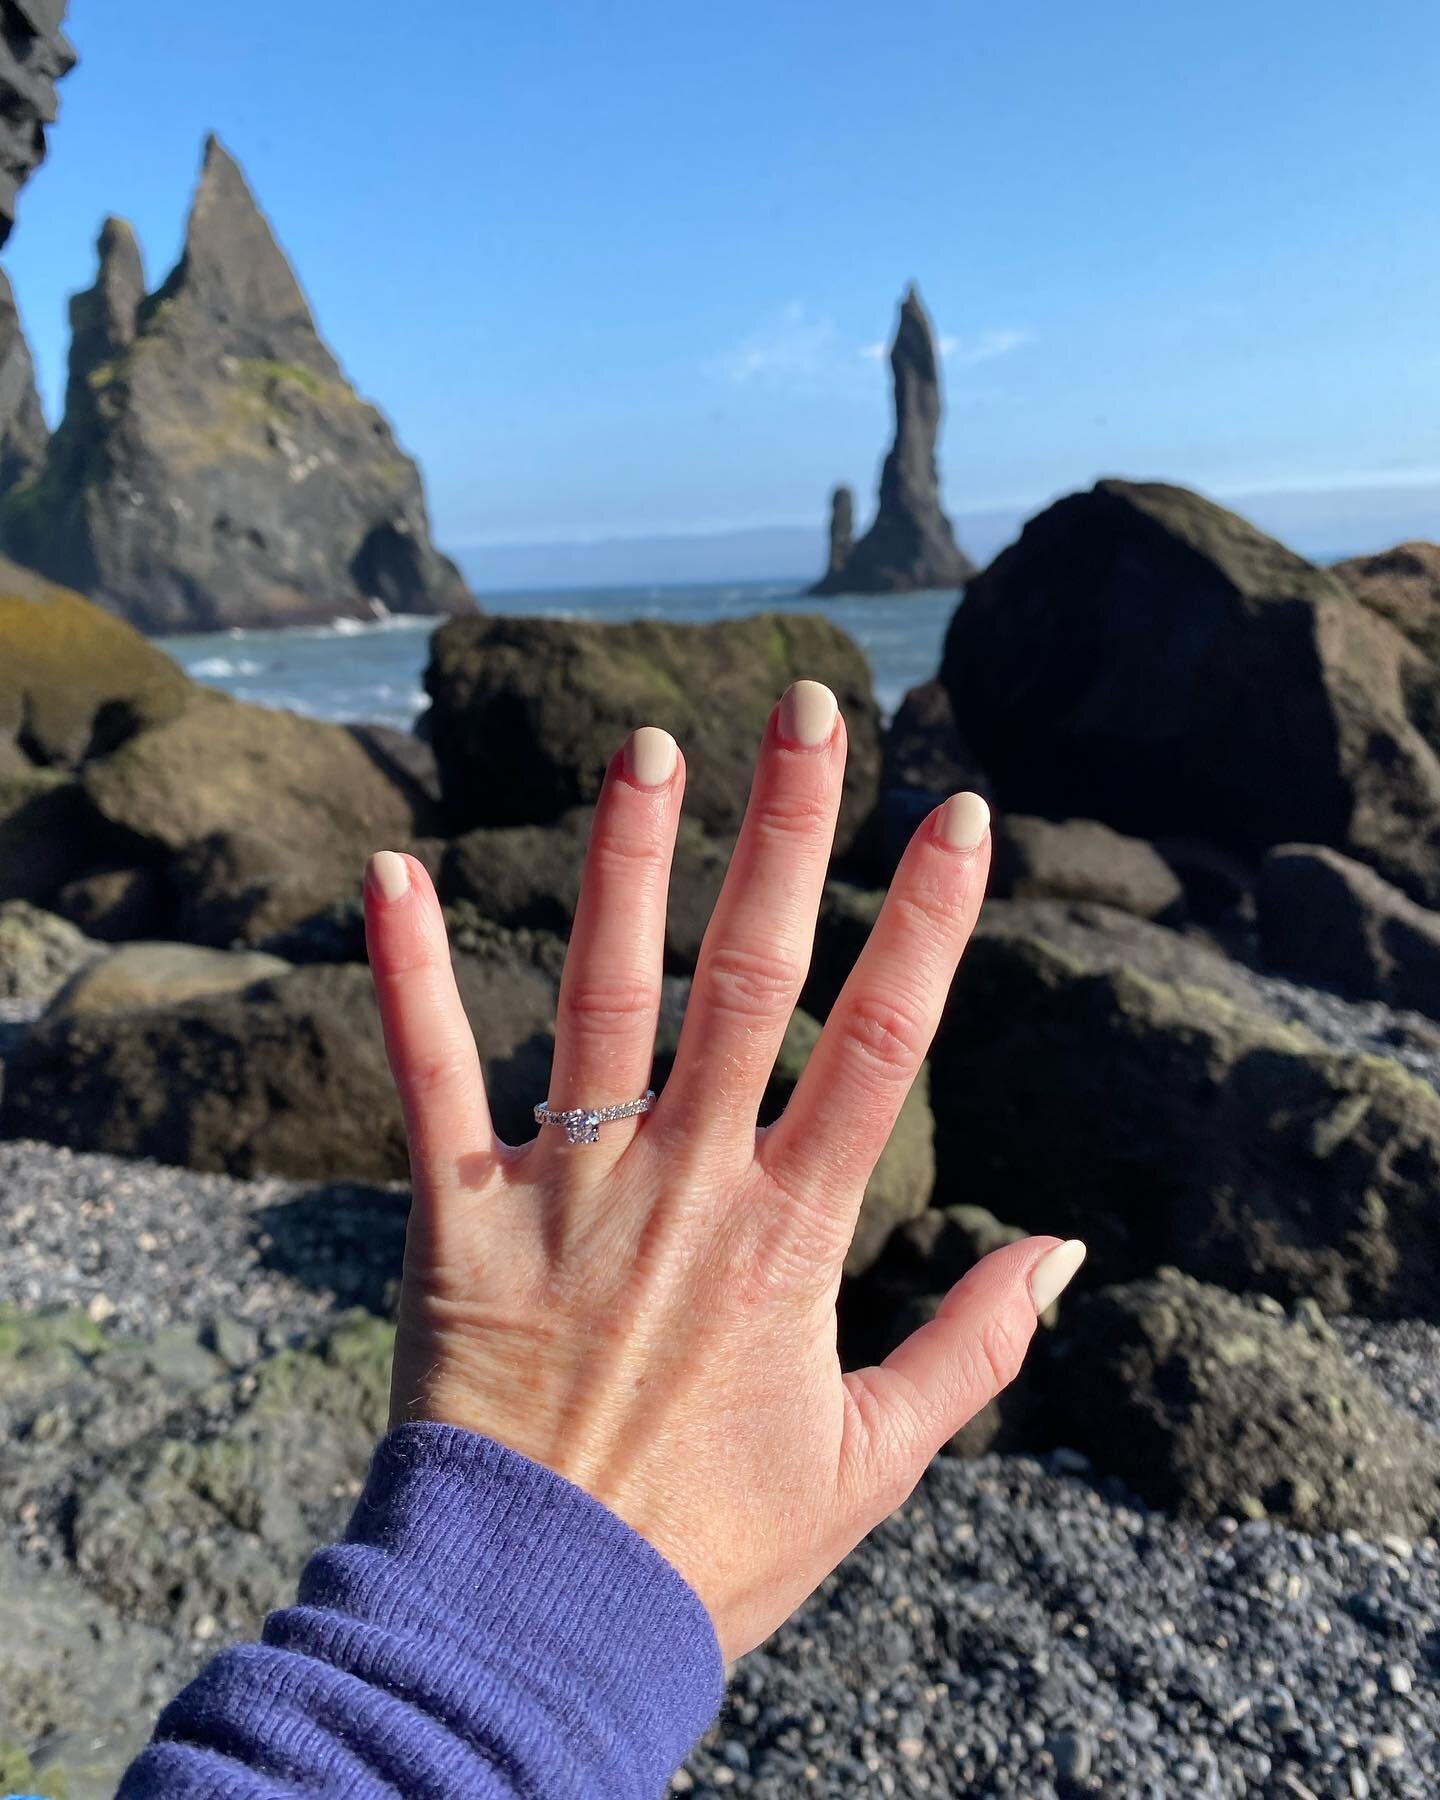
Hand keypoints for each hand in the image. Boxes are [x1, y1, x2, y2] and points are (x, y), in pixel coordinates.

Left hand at [363, 680, 1084, 1658]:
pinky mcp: (456, 1219)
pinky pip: (428, 1076)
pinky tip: (387, 870)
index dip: (927, 921)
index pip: (881, 1043)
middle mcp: (686, 1185)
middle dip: (788, 831)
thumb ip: (978, 1348)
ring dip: (627, 859)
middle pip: (751, 975)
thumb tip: (1071, 1248)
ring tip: (646, 744)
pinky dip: (406, 972)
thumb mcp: (877, 1465)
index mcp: (793, 1236)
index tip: (958, 812)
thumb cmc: (714, 1548)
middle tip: (806, 707)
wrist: (539, 1623)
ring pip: (605, 992)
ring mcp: (567, 1192)